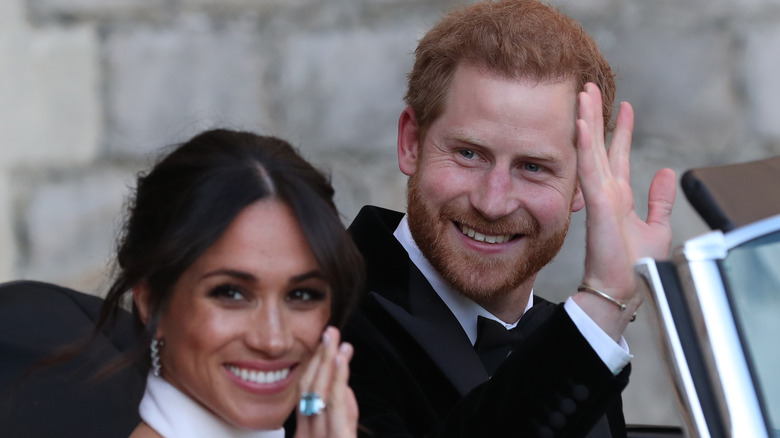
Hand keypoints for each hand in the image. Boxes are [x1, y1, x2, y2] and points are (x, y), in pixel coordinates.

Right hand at [294, 326, 357, 437]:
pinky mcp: (337, 437)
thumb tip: (345, 388)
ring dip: (326, 359)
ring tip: (333, 337)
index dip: (312, 367)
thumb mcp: (342, 435)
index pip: (306, 394)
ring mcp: (316, 436)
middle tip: (329, 332)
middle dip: (318, 357)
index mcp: (305, 434)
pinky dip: (338, 378)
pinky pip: (335, 403)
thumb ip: (344, 414)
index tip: (322, 345)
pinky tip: (339, 358)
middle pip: (309, 387)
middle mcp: (305, 434)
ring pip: (319, 390)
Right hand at [572, 83, 675, 339]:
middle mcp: (606, 192)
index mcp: (618, 196)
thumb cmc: (635, 266)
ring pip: (590, 151)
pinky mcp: (597, 204)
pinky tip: (582, 125)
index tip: (624, 106)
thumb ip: (659, 200)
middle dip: (595, 116)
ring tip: (583, 94)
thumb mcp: (656, 227)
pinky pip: (589, 169)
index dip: (621, 130)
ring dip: (586, 122)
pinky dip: (585, 146)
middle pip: (598, 146)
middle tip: (590, 88)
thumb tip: (666, 172)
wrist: (622, 289)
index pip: (618, 155)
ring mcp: (599, 196)